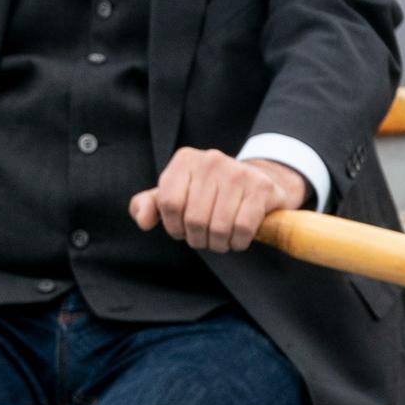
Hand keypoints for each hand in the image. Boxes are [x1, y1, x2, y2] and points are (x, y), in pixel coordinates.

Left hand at [128, 149, 308, 252]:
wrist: (256, 184)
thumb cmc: (207, 194)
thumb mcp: (174, 195)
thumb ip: (149, 205)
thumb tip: (143, 220)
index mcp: (185, 160)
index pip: (169, 203)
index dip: (174, 226)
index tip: (183, 230)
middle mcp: (211, 160)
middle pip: (194, 218)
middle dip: (197, 239)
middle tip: (205, 238)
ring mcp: (238, 172)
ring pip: (218, 226)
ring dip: (218, 244)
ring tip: (221, 240)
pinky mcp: (261, 188)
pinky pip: (242, 228)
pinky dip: (238, 242)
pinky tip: (238, 238)